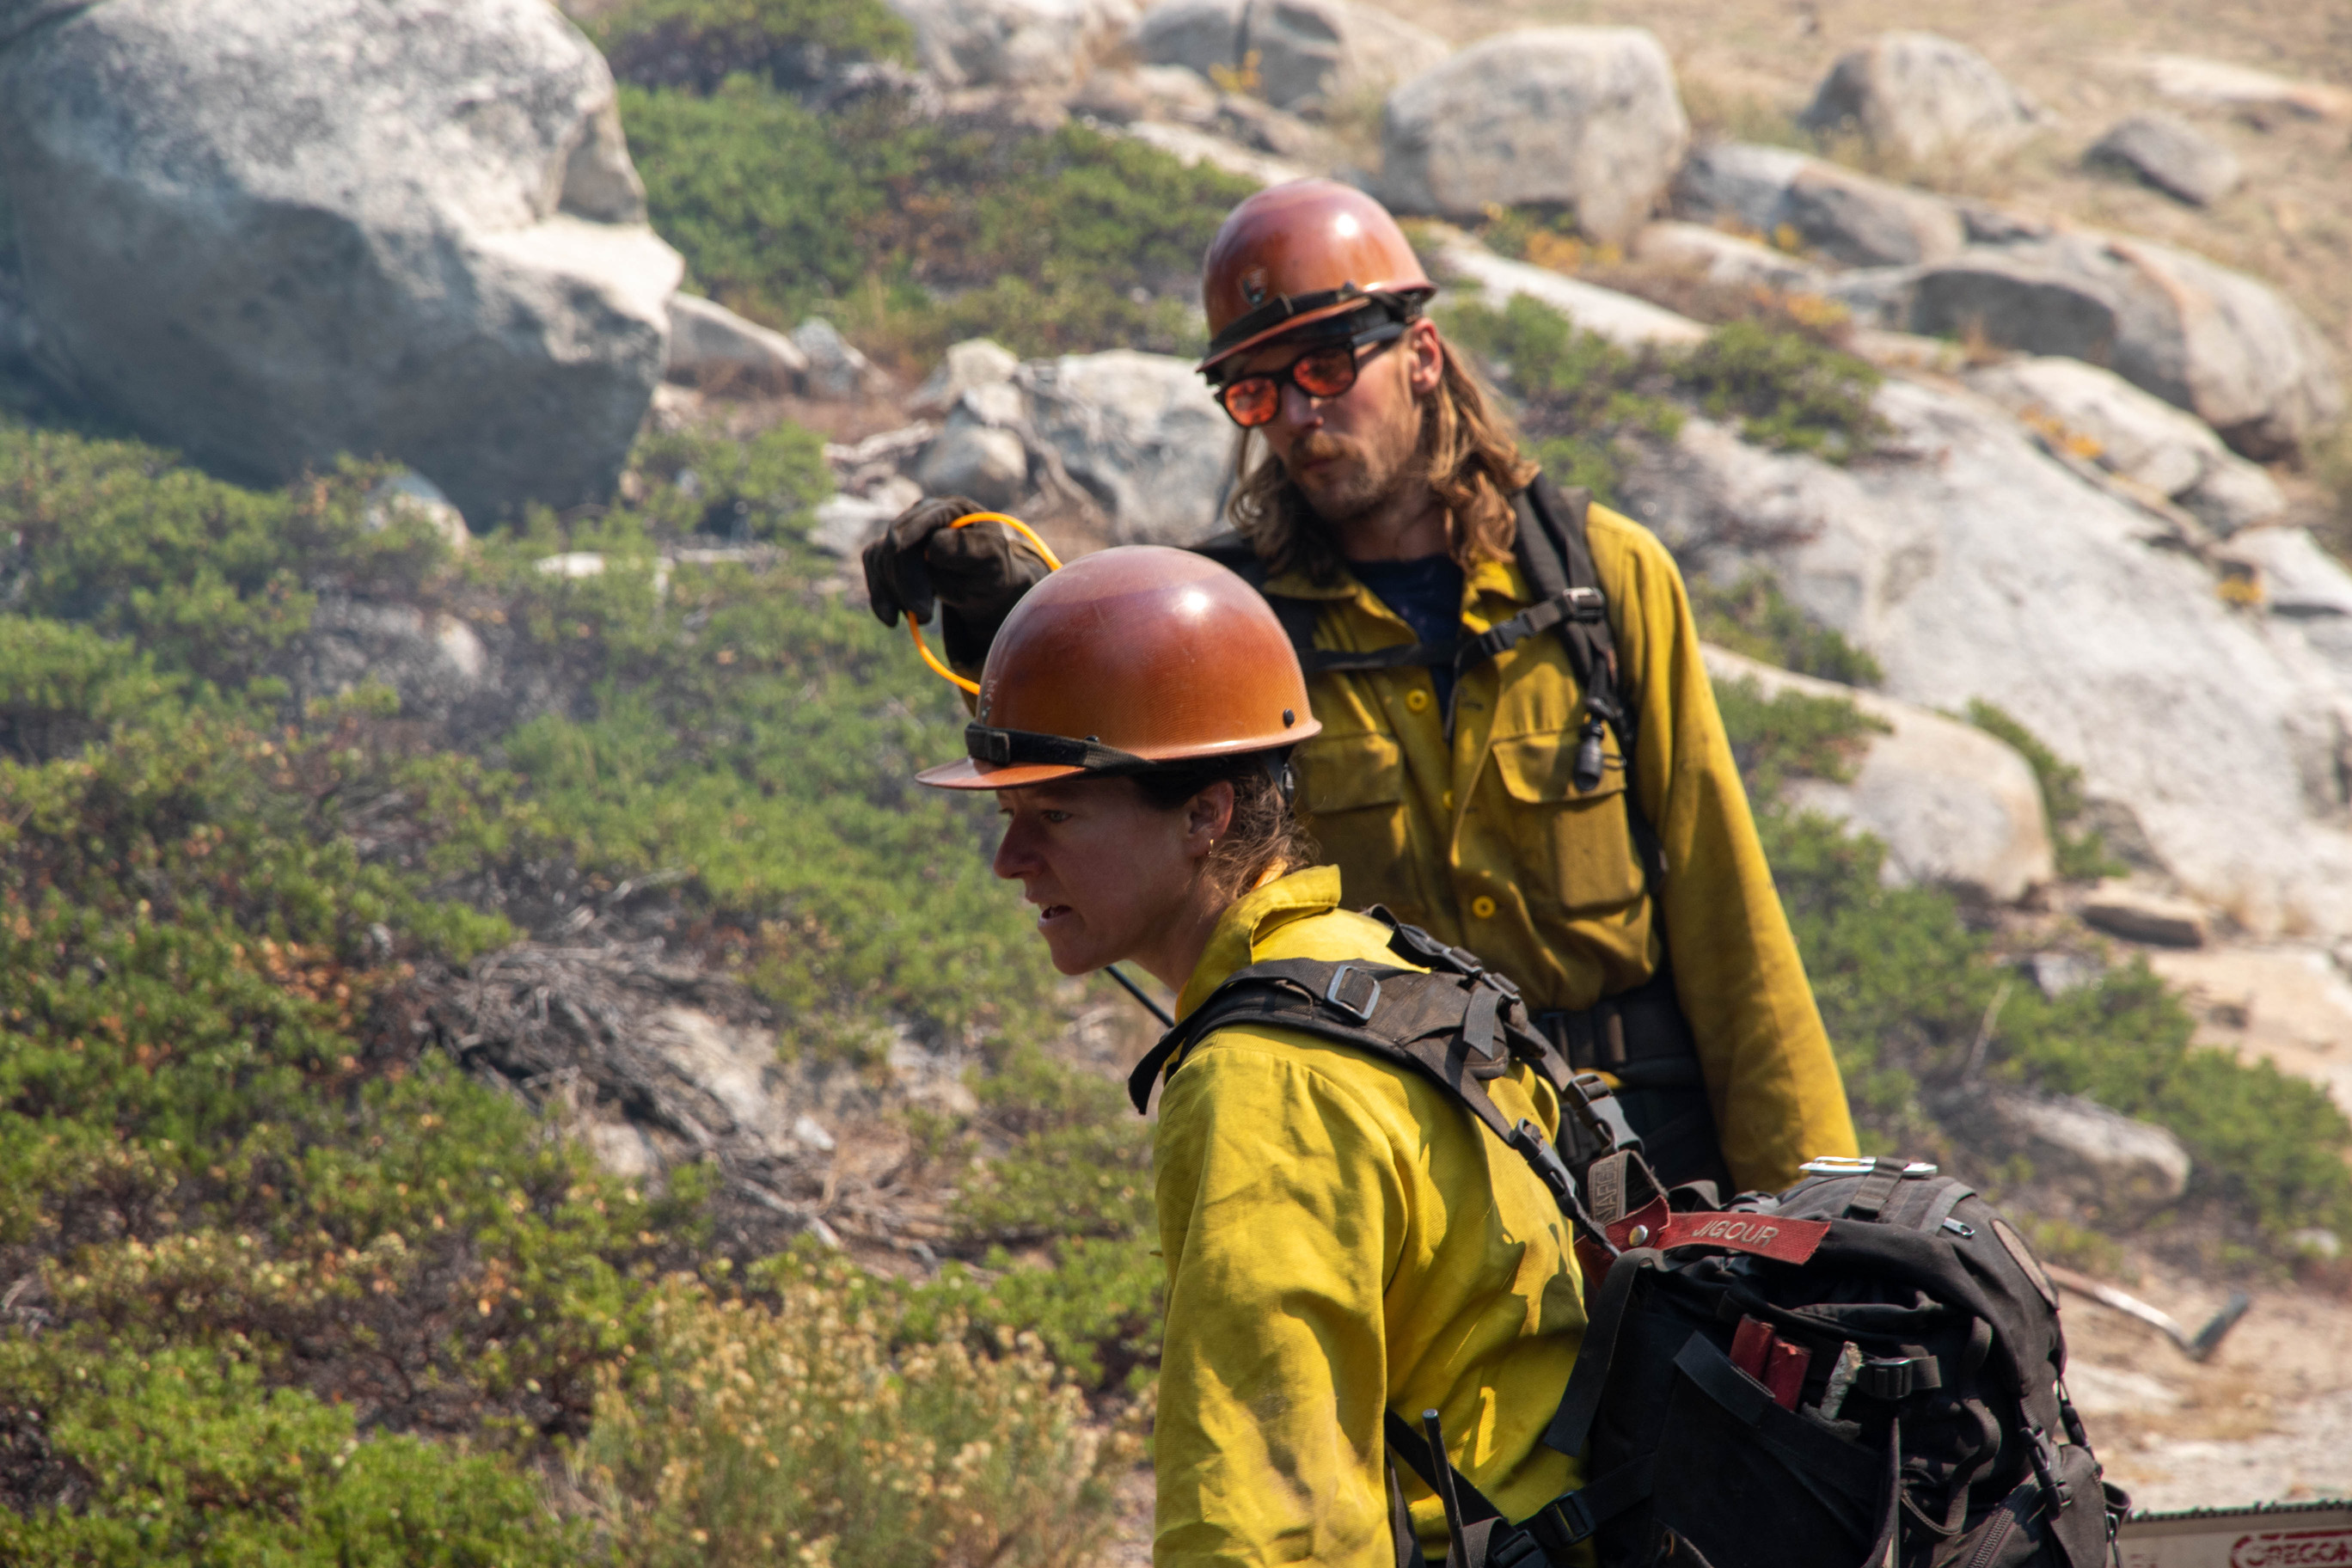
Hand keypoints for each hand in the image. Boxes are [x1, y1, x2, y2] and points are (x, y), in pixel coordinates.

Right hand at [862, 496, 1050, 667]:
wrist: (980, 582)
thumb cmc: (990, 567)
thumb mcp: (992, 558)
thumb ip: (968, 548)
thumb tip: (932, 547)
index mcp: (950, 508)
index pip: (924, 519)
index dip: (914, 538)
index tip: (905, 553)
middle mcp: (920, 515)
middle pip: (898, 544)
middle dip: (909, 583)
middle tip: (926, 615)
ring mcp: (901, 533)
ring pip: (881, 560)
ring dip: (898, 594)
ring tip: (925, 617)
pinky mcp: (886, 553)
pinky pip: (874, 572)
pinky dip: (881, 597)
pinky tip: (892, 619)